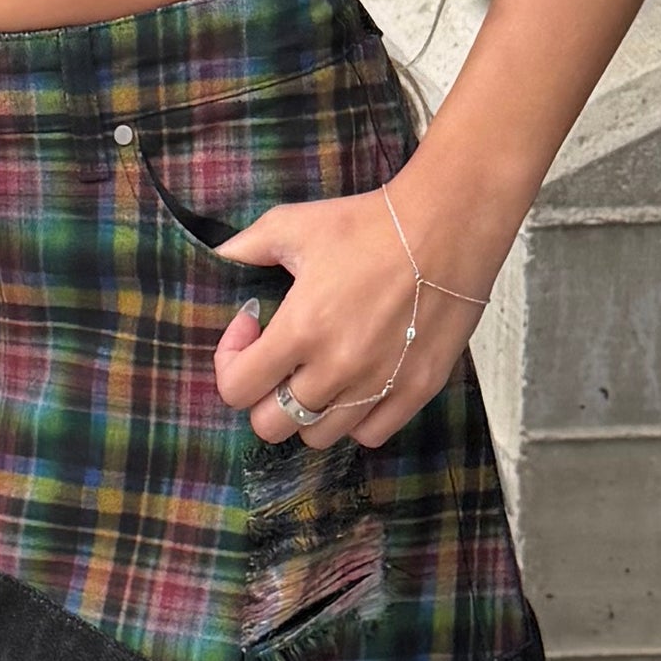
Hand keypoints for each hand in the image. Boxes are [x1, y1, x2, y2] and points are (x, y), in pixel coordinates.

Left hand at [210, 173, 503, 450]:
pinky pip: (370, 435)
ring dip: (309, 408)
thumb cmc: (367, 224)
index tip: (253, 328)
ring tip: (321, 369)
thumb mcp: (292, 224)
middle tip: (282, 358)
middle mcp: (337, 369)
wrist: (447, 227)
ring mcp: (379, 385)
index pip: (236, 389)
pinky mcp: (416, 390)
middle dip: (264, 394)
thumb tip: (213, 260)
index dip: (231, 361)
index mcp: (300, 330)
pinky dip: (355, 418)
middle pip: (272, 425)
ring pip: (319, 436)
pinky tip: (358, 382)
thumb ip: (243, 248)